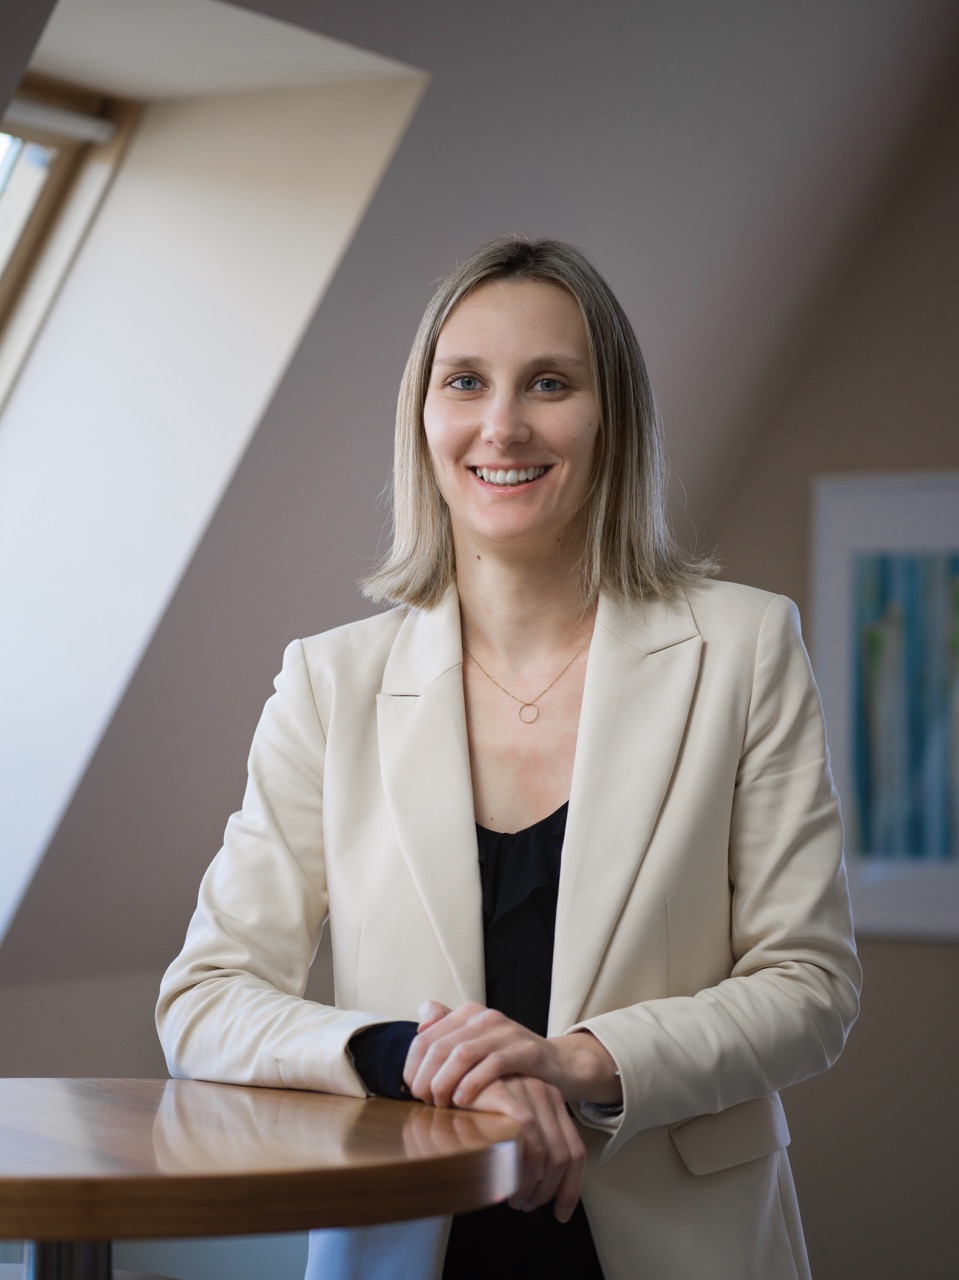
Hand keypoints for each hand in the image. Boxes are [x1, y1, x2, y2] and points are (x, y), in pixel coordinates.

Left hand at [405, 1001, 620, 1108]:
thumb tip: (420, 1022)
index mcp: (468, 1013)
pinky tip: (462, 1101)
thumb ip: (448, 1032)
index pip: (425, 1038)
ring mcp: (506, 1031)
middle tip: (425, 1102)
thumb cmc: (508, 1061)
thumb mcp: (476, 1044)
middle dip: (425, 1079)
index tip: (413, 1091)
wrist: (557, 1065)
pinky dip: (472, 1084)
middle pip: (439, 1048)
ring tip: (440, 1103)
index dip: (413, 1067)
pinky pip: (492, 1065)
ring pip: (461, 1055)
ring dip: (444, 1083)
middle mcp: (485, 1017)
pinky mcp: (525, 1050)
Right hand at [459, 1075, 585, 1222]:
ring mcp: (526, 1090)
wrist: (447, 1078)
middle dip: (548, 1192)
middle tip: (527, 1206)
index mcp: (552, 1101)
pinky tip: (511, 1181)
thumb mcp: (513, 1120)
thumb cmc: (479, 1106)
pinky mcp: (505, 1093)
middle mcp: (545, 1093)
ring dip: (535, 1187)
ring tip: (516, 1199)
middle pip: (564, 1157)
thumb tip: (543, 1188)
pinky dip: (524, 1164)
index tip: (561, 1213)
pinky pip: (528, 1134)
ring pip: (549, 1152)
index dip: (571, 1188)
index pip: (576, 1151)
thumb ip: (532, 1143)